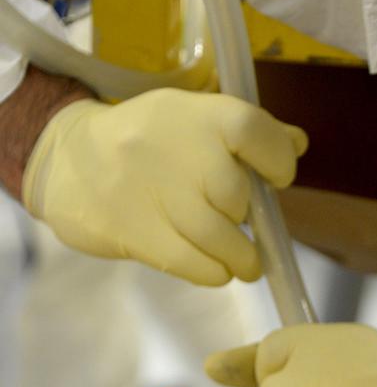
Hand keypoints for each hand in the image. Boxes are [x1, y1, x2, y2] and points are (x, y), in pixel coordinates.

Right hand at [21, 88, 306, 284]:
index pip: (252, 129)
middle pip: (234, 195)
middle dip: (248, 220)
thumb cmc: (150, 143)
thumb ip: (247, 132)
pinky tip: (217, 269)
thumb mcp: (192, 120)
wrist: (69, 160)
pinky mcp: (134, 230)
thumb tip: (297, 143)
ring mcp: (150, 190)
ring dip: (241, 259)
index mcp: (195, 113)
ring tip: (245, 264)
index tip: (277, 178)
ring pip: (217, 236)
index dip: (277, 159)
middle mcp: (173, 147)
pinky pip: (191, 263)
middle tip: (248, 232)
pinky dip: (214, 273)